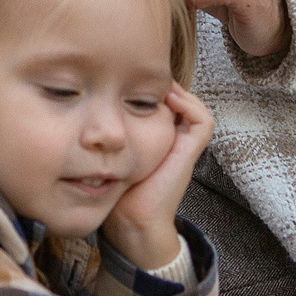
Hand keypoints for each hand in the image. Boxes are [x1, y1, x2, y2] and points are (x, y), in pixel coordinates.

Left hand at [102, 85, 212, 272]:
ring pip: (196, 108)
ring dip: (180, 92)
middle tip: (145, 76)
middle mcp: (174, 141)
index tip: (131, 79)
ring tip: (159, 85)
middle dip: (164, 86)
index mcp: (158, 141)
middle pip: (181, 103)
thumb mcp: (111, 154)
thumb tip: (92, 110)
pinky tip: (167, 100)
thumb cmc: (117, 191)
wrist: (132, 220)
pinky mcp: (189, 152)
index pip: (164, 106)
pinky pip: (203, 121)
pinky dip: (190, 105)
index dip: (152, 89)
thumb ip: (109, 136)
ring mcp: (184, 146)